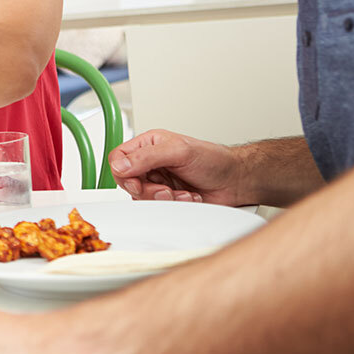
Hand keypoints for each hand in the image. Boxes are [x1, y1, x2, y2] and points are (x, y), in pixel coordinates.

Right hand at [108, 130, 245, 204]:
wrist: (236, 181)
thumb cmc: (214, 160)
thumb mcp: (179, 151)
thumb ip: (147, 156)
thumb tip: (120, 165)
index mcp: (148, 145)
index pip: (118, 158)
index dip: (123, 172)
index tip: (138, 179)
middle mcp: (149, 164)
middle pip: (127, 182)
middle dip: (147, 190)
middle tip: (165, 189)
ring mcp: (157, 182)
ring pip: (140, 197)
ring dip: (163, 199)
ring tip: (182, 193)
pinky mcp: (165, 199)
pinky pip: (156, 208)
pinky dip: (173, 206)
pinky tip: (187, 198)